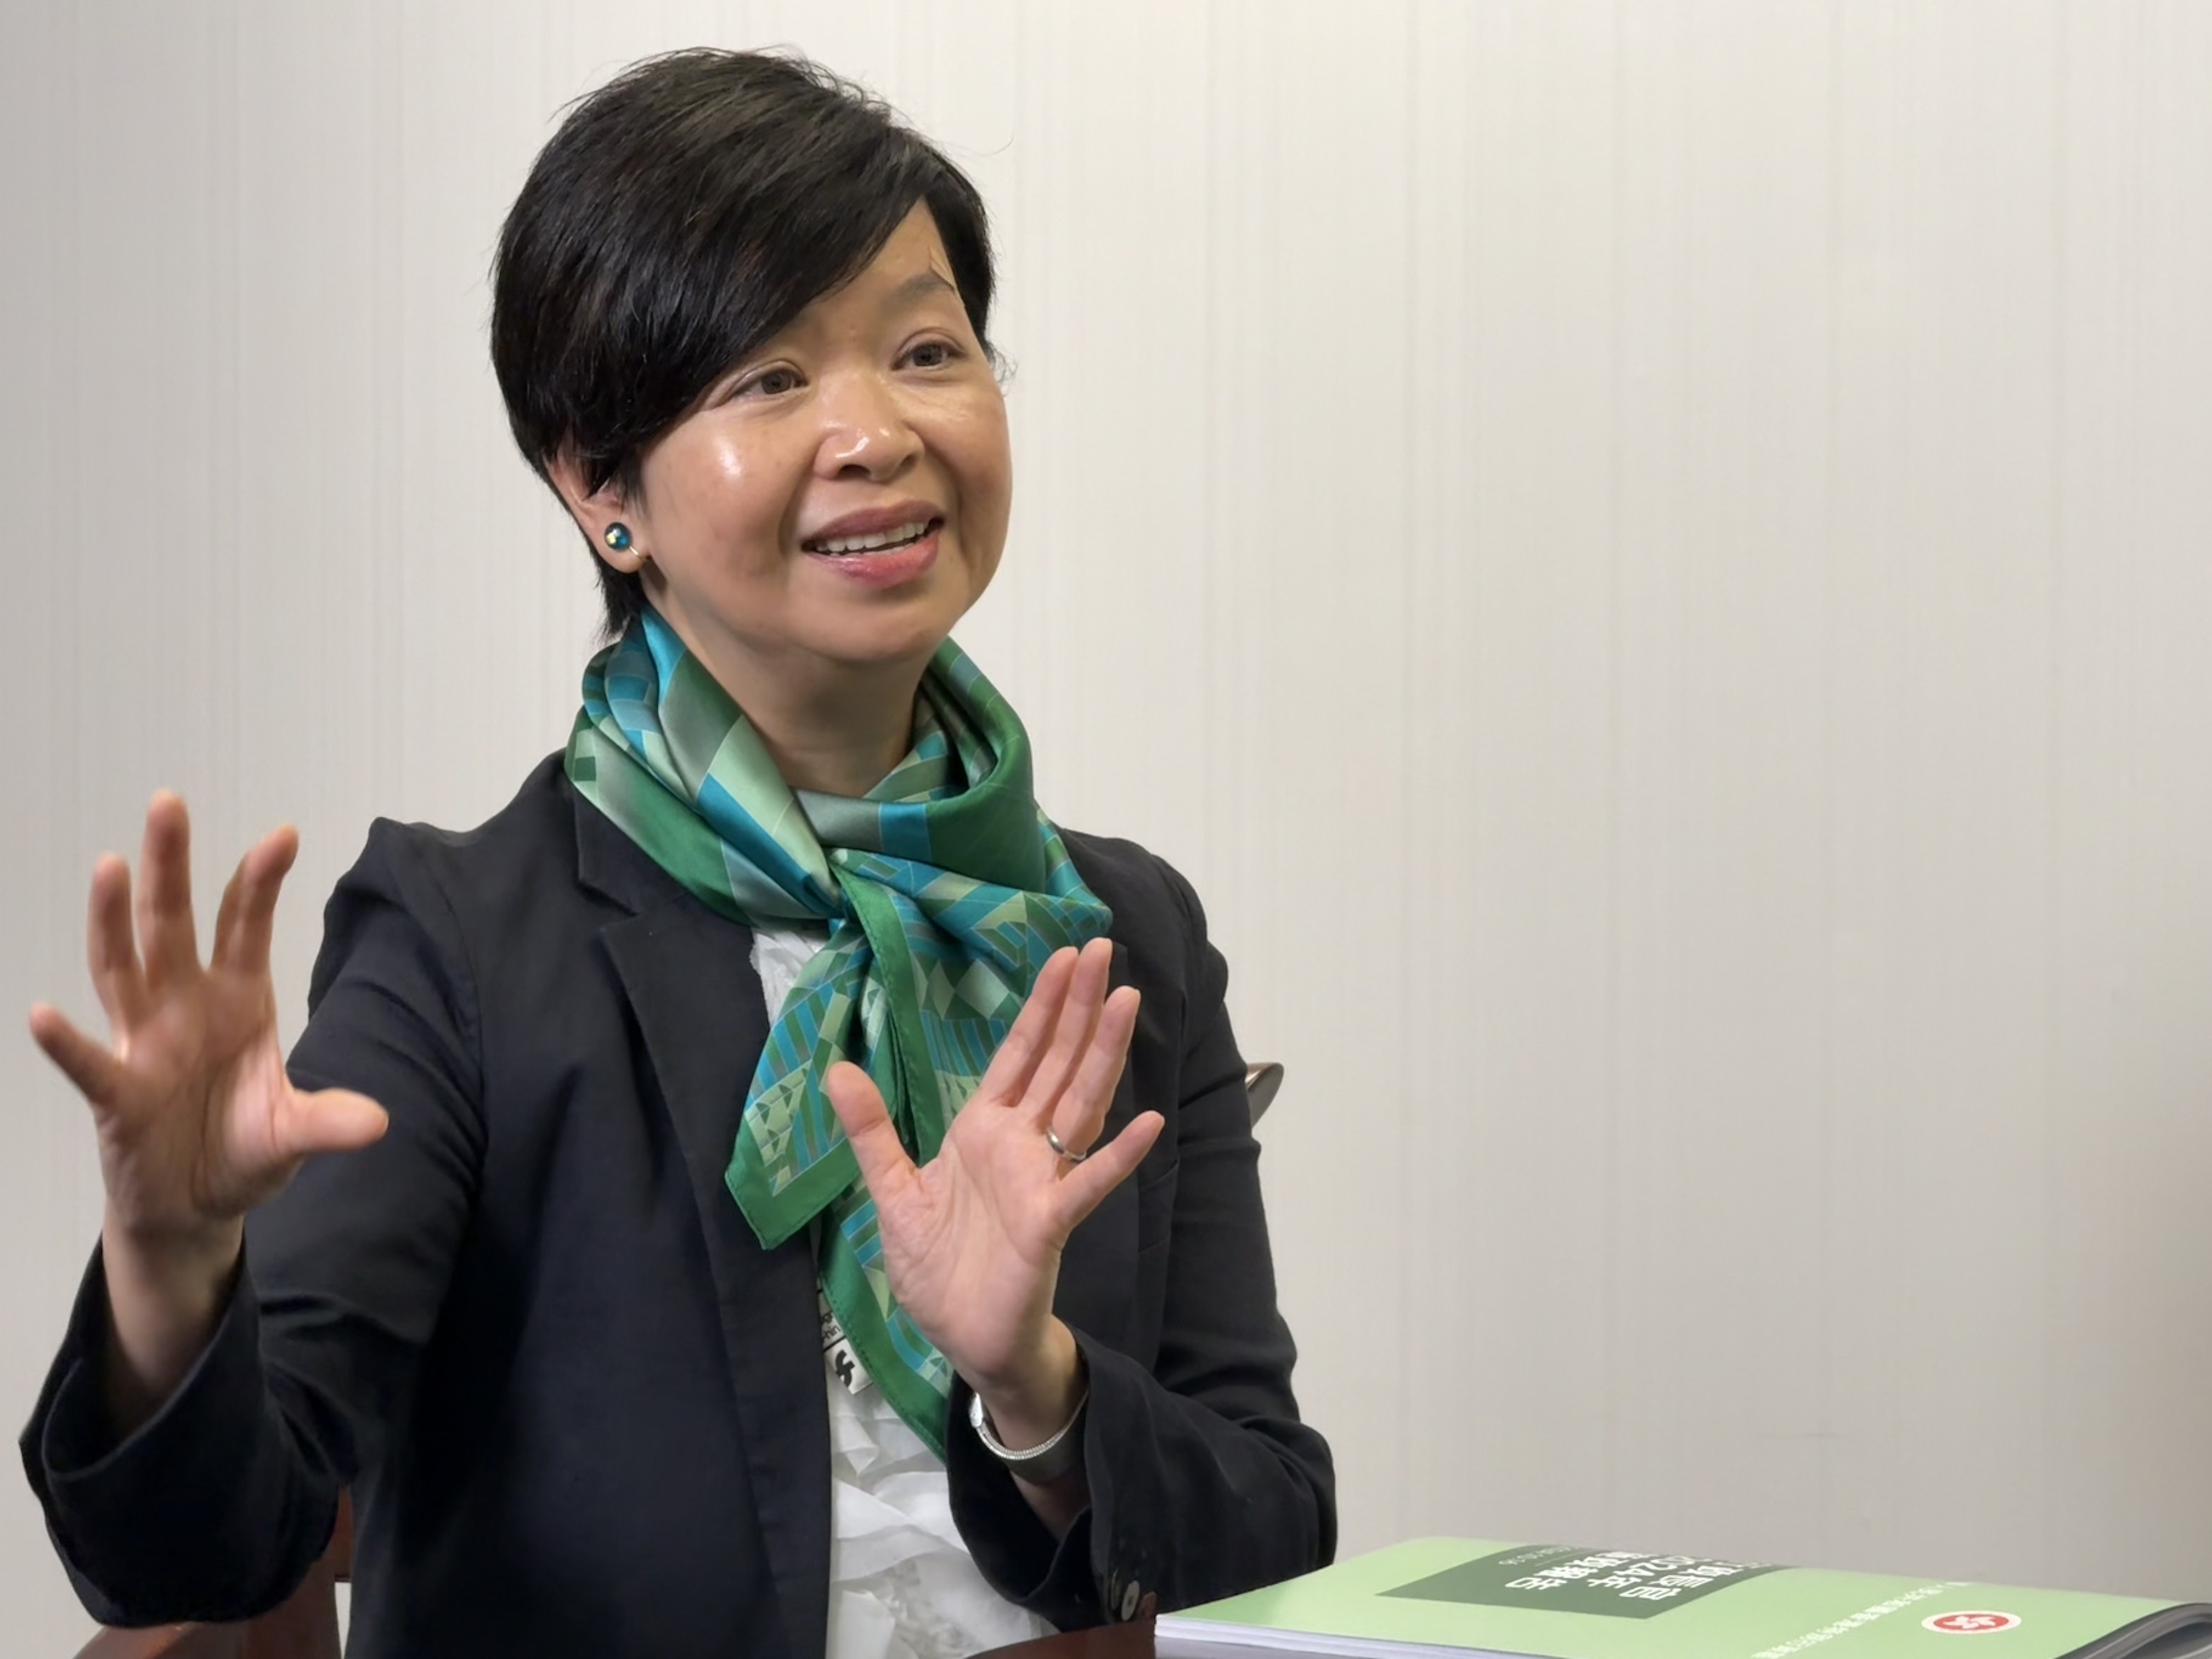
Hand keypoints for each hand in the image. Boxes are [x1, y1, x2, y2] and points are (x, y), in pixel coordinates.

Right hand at [27, 794, 386, 1420]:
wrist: (198, 1207)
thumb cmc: (243, 1150)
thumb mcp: (295, 1135)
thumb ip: (330, 1122)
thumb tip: (379, 1123)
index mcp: (239, 1001)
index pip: (247, 927)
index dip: (260, 882)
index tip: (284, 834)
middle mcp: (186, 1007)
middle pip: (174, 923)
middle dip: (172, 865)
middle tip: (168, 802)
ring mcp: (145, 1043)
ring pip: (123, 966)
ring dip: (113, 919)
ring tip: (110, 866)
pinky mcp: (117, 1094)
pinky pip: (90, 1063)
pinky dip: (66, 1042)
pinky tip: (41, 1014)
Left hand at [825, 937, 1161, 1440]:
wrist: (962, 1337)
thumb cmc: (938, 1269)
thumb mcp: (892, 1192)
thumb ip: (872, 1131)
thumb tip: (837, 1069)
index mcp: (984, 1131)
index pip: (1019, 1055)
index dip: (1041, 1006)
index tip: (1065, 956)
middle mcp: (1020, 1145)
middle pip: (1056, 1063)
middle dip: (1077, 1007)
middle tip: (1104, 948)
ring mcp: (1041, 1180)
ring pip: (1078, 1104)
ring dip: (1102, 1055)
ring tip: (1125, 1002)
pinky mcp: (1049, 1223)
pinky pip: (1087, 1183)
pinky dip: (1117, 1156)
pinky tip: (1149, 1122)